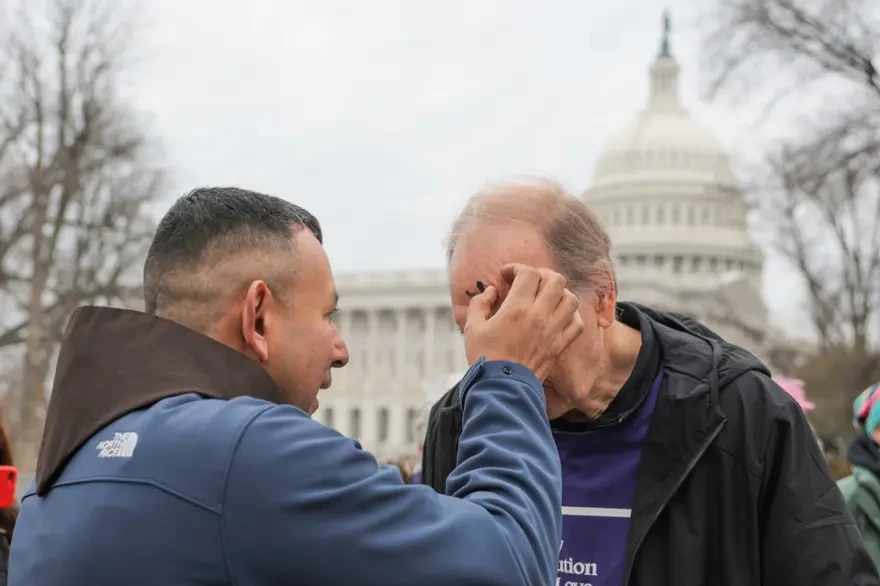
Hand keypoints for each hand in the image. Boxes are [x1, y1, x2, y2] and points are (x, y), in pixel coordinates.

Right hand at [463, 264, 582, 380]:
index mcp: (516, 308)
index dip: (517, 268)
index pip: (528, 273)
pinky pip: (577, 323)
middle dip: (541, 274)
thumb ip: (480, 303)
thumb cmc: (485, 358)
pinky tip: (558, 316)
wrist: (503, 388)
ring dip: (559, 293)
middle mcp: (539, 316)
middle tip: (529, 281)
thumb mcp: (473, 327)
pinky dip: (570, 315)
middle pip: (555, 280)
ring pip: (570, 298)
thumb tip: (492, 291)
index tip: (507, 275)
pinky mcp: (560, 345)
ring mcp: (553, 330)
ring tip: (546, 297)